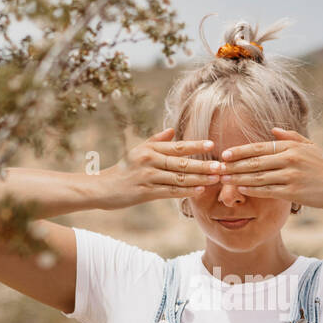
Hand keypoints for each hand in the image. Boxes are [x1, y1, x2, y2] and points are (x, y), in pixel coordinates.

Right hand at [102, 128, 223, 207]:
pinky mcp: (145, 192)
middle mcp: (149, 160)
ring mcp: (148, 176)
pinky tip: (199, 190)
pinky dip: (186, 191)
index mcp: (150, 149)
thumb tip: (173, 130)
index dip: (195, 145)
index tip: (212, 144)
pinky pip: (170, 192)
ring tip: (216, 179)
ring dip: (199, 179)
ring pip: (178, 178)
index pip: (177, 146)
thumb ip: (156, 140)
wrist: (101, 188)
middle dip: (203, 165)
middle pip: (181, 163)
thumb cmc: (123, 170)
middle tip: (221, 166)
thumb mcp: (137, 150)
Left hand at [216, 127, 322, 209]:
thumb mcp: (309, 146)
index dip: (240, 151)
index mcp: (291, 146)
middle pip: (254, 162)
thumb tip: (272, 130)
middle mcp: (289, 159)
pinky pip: (268, 191)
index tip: (224, 154)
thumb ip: (290, 137)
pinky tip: (241, 190)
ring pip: (258, 177)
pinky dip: (253, 190)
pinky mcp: (294, 192)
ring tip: (224, 180)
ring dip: (239, 179)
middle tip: (218, 168)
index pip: (259, 147)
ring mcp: (291, 176)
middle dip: (234, 166)